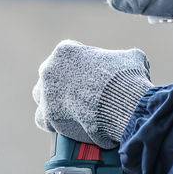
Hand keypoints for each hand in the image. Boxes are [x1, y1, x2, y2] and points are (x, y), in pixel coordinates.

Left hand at [32, 40, 152, 147]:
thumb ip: (122, 58)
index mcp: (65, 50)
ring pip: (41, 95)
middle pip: (51, 75)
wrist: (123, 105)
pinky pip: (42, 118)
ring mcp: (46, 93)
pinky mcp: (48, 115)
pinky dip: (51, 121)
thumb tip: (131, 63)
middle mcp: (50, 69)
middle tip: (77, 92)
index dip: (79, 65)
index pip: (66, 55)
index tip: (88, 74)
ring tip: (67, 108)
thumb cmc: (128, 79)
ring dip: (50, 100)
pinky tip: (62, 123)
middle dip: (61, 82)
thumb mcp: (131, 58)